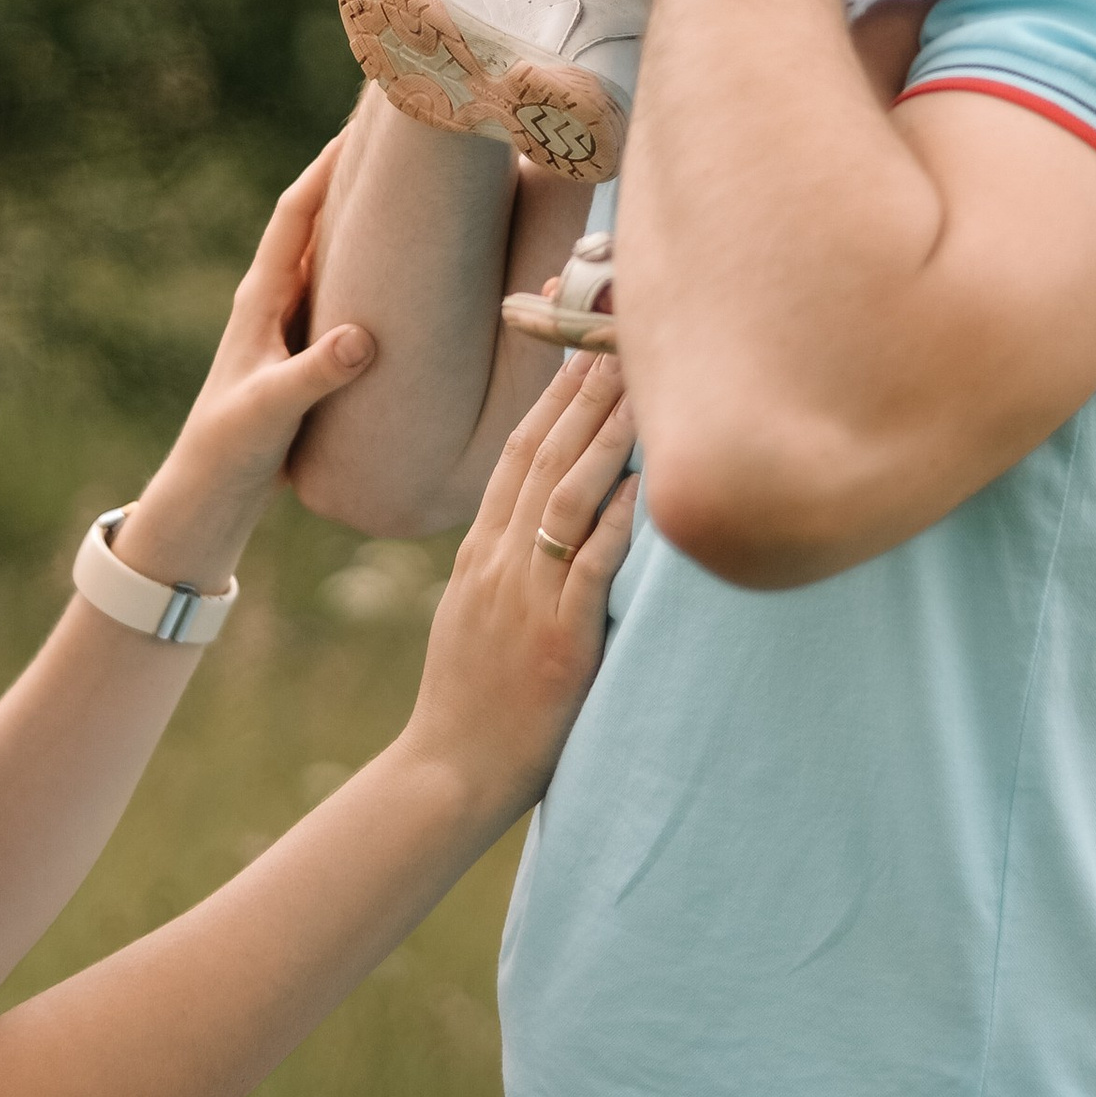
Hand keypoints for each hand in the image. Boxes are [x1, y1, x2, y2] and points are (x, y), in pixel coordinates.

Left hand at [118, 140, 373, 589]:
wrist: (205, 498)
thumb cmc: (227, 453)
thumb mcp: (268, 413)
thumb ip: (313, 376)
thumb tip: (363, 339)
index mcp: (258, 300)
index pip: (296, 214)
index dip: (327, 167)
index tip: (364, 123)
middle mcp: (272, 301)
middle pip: (316, 220)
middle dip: (353, 176)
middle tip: (398, 134)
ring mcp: (287, 325)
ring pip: (332, 255)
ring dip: (365, 220)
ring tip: (413, 185)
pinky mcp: (303, 352)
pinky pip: (343, 293)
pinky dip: (371, 270)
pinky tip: (407, 271)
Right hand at [402, 351, 639, 824]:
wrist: (451, 773)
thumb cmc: (477, 699)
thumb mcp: (479, 609)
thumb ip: (514, 558)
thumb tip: (559, 514)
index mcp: (482, 548)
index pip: (518, 445)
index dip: (549, 384)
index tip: (575, 332)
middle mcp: (499, 559)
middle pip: (541, 451)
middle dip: (581, 384)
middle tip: (616, 323)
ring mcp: (524, 596)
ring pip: (565, 495)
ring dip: (604, 435)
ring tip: (639, 380)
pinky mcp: (557, 640)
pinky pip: (589, 569)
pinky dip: (616, 523)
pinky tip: (644, 486)